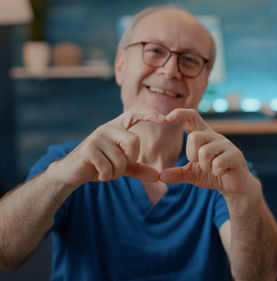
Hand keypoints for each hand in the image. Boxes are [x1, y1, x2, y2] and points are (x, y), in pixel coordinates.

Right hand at [50, 107, 165, 186]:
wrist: (71, 173)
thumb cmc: (98, 166)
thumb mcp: (121, 167)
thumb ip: (139, 169)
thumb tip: (157, 176)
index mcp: (116, 127)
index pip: (135, 113)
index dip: (150, 114)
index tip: (165, 118)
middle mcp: (107, 128)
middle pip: (134, 141)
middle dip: (130, 159)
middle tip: (117, 166)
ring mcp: (97, 137)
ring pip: (121, 158)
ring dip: (116, 172)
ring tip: (105, 170)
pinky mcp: (88, 149)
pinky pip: (109, 167)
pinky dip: (107, 176)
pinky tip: (98, 174)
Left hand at [159, 108, 257, 194]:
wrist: (235, 187)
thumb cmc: (214, 176)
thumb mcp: (192, 175)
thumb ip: (178, 174)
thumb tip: (160, 176)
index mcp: (204, 136)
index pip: (193, 117)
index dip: (180, 114)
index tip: (167, 117)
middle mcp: (215, 137)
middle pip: (194, 137)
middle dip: (193, 155)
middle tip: (200, 164)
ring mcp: (226, 145)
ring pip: (205, 152)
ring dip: (206, 167)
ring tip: (213, 170)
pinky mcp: (235, 155)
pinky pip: (217, 164)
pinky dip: (216, 172)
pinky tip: (222, 172)